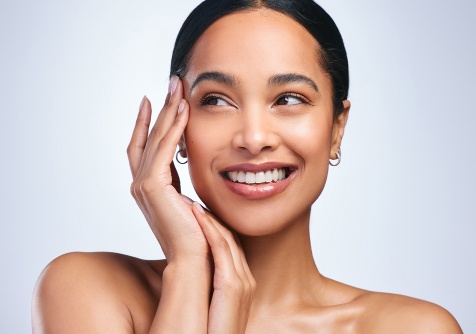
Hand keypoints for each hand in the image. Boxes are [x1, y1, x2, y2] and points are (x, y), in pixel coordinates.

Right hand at [127, 77, 208, 263]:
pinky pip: (163, 149)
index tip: (159, 100)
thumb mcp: (192, 202)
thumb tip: (201, 170)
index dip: (151, 122)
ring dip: (167, 112)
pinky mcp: (151, 187)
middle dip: (161, 108)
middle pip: (148, 136)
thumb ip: (187, 185)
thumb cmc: (199, 236)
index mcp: (152, 188)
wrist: (194, 260)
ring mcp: (143, 186)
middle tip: (172, 83)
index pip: (147, 147)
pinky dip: (172, 128)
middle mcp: (141, 184)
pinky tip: (184, 111)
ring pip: (154, 138)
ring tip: (177, 88)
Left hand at [192, 203, 255, 333]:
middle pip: (230, 239)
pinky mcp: (234, 288)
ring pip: (227, 241)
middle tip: (190, 199)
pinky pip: (223, 251)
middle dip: (212, 218)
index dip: (210, 225)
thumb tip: (184, 264)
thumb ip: (202, 282)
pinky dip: (210, 230)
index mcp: (237, 284)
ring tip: (190, 201)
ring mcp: (242, 284)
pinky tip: (196, 216)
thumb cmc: (195, 332)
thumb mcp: (202, 302)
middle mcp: (244, 281)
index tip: (192, 208)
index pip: (226, 246)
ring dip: (209, 219)